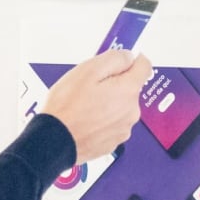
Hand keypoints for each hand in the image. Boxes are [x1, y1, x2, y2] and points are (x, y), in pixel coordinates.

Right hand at [42, 48, 152, 163]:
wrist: (54, 141)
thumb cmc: (67, 107)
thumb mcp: (87, 70)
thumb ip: (114, 59)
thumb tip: (128, 57)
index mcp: (128, 91)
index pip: (144, 66)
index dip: (132, 59)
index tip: (121, 60)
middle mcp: (131, 111)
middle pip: (130, 88)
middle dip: (114, 84)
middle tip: (90, 86)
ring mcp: (123, 129)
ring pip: (120, 107)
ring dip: (108, 103)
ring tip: (84, 105)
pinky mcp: (113, 142)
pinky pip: (112, 124)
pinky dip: (102, 120)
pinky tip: (85, 119)